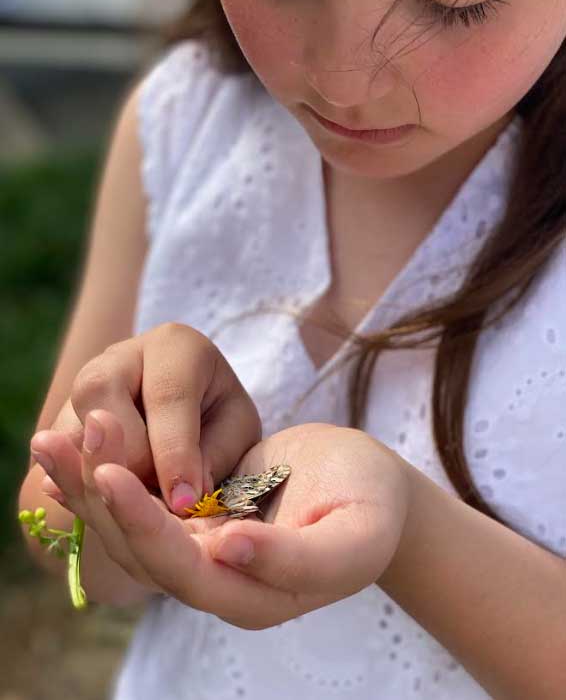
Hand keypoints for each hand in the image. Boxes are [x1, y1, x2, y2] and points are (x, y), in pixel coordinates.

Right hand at [31, 322, 261, 513]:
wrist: (191, 411)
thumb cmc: (219, 416)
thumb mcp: (237, 430)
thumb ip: (215, 456)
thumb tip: (182, 497)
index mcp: (175, 346)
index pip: (167, 394)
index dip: (174, 453)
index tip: (185, 503)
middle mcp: (120, 356)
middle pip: (100, 392)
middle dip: (129, 455)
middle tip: (158, 497)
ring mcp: (82, 384)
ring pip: (70, 426)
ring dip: (102, 473)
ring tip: (140, 502)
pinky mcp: (62, 418)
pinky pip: (56, 454)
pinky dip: (80, 484)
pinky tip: (112, 503)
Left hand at [50, 419, 409, 627]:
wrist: (370, 487)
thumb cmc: (372, 506)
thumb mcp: (355, 534)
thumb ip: (299, 558)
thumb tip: (228, 552)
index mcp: (255, 596)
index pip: (185, 571)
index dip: (143, 527)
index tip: (111, 474)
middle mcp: (219, 581)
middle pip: (142, 552)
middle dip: (98, 502)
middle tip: (59, 443)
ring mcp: (204, 550)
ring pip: (133, 528)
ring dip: (90, 486)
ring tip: (50, 441)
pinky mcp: (197, 518)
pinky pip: (144, 502)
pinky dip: (111, 475)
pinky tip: (79, 447)